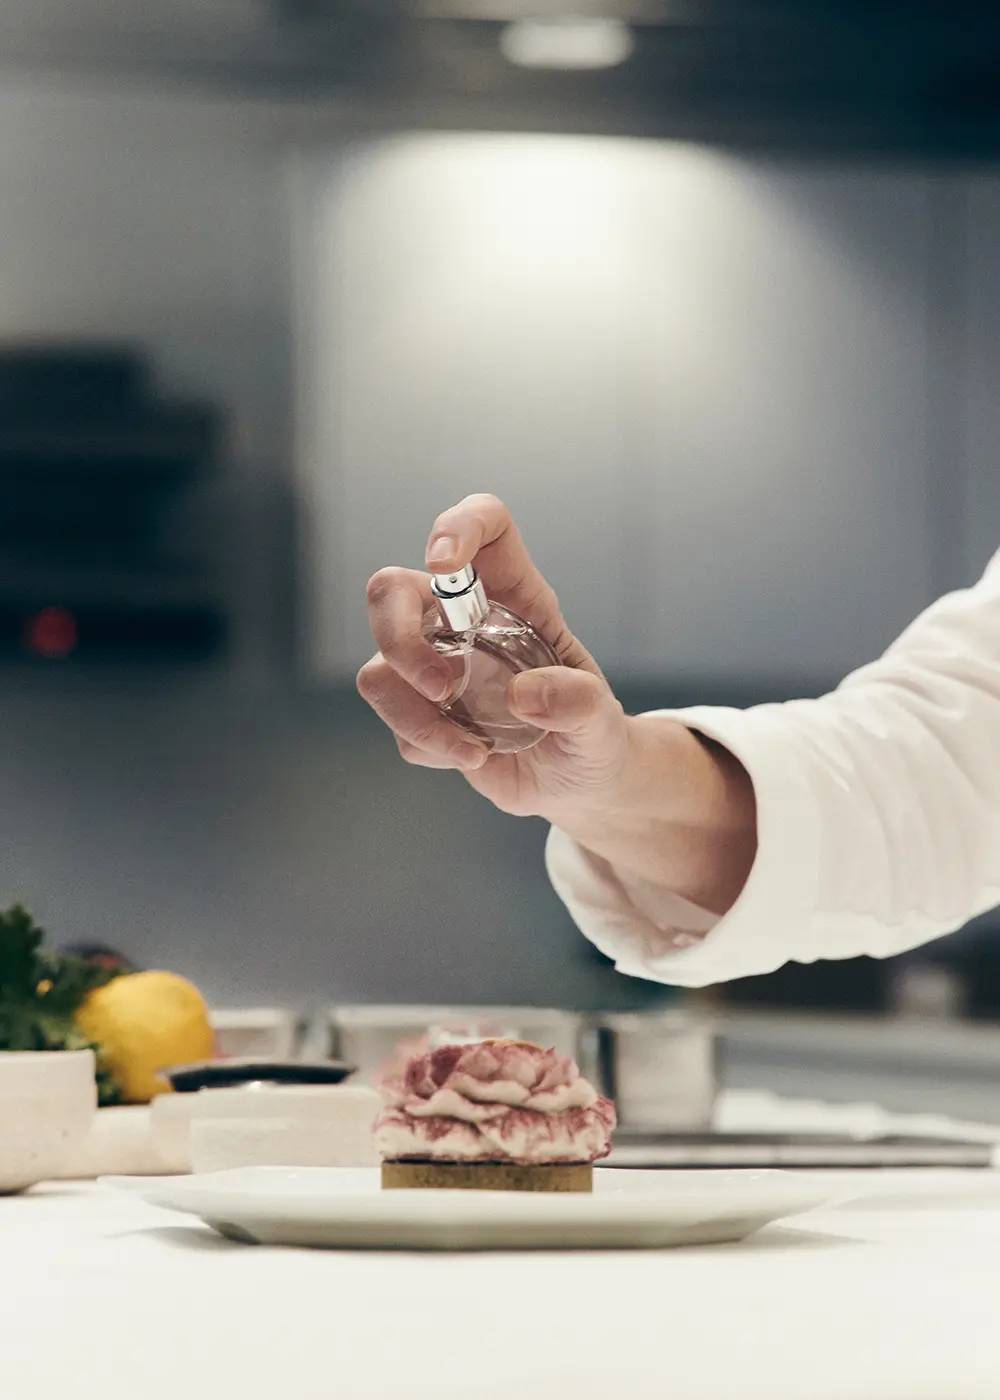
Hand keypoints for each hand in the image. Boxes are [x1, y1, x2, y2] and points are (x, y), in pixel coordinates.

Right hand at [358, 494, 630, 819]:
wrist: (577, 783)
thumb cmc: (592, 734)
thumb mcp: (601, 721)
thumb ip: (577, 702)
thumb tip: (523, 693)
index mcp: (517, 596)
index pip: (485, 526)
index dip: (457, 527)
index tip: (443, 564)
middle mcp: (464, 620)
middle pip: (391, 590)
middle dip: (397, 637)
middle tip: (442, 686)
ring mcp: (436, 663)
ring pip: (379, 666)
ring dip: (412, 714)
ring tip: (472, 749)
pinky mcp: (419, 710)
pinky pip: (395, 721)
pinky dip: (430, 746)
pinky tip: (473, 756)